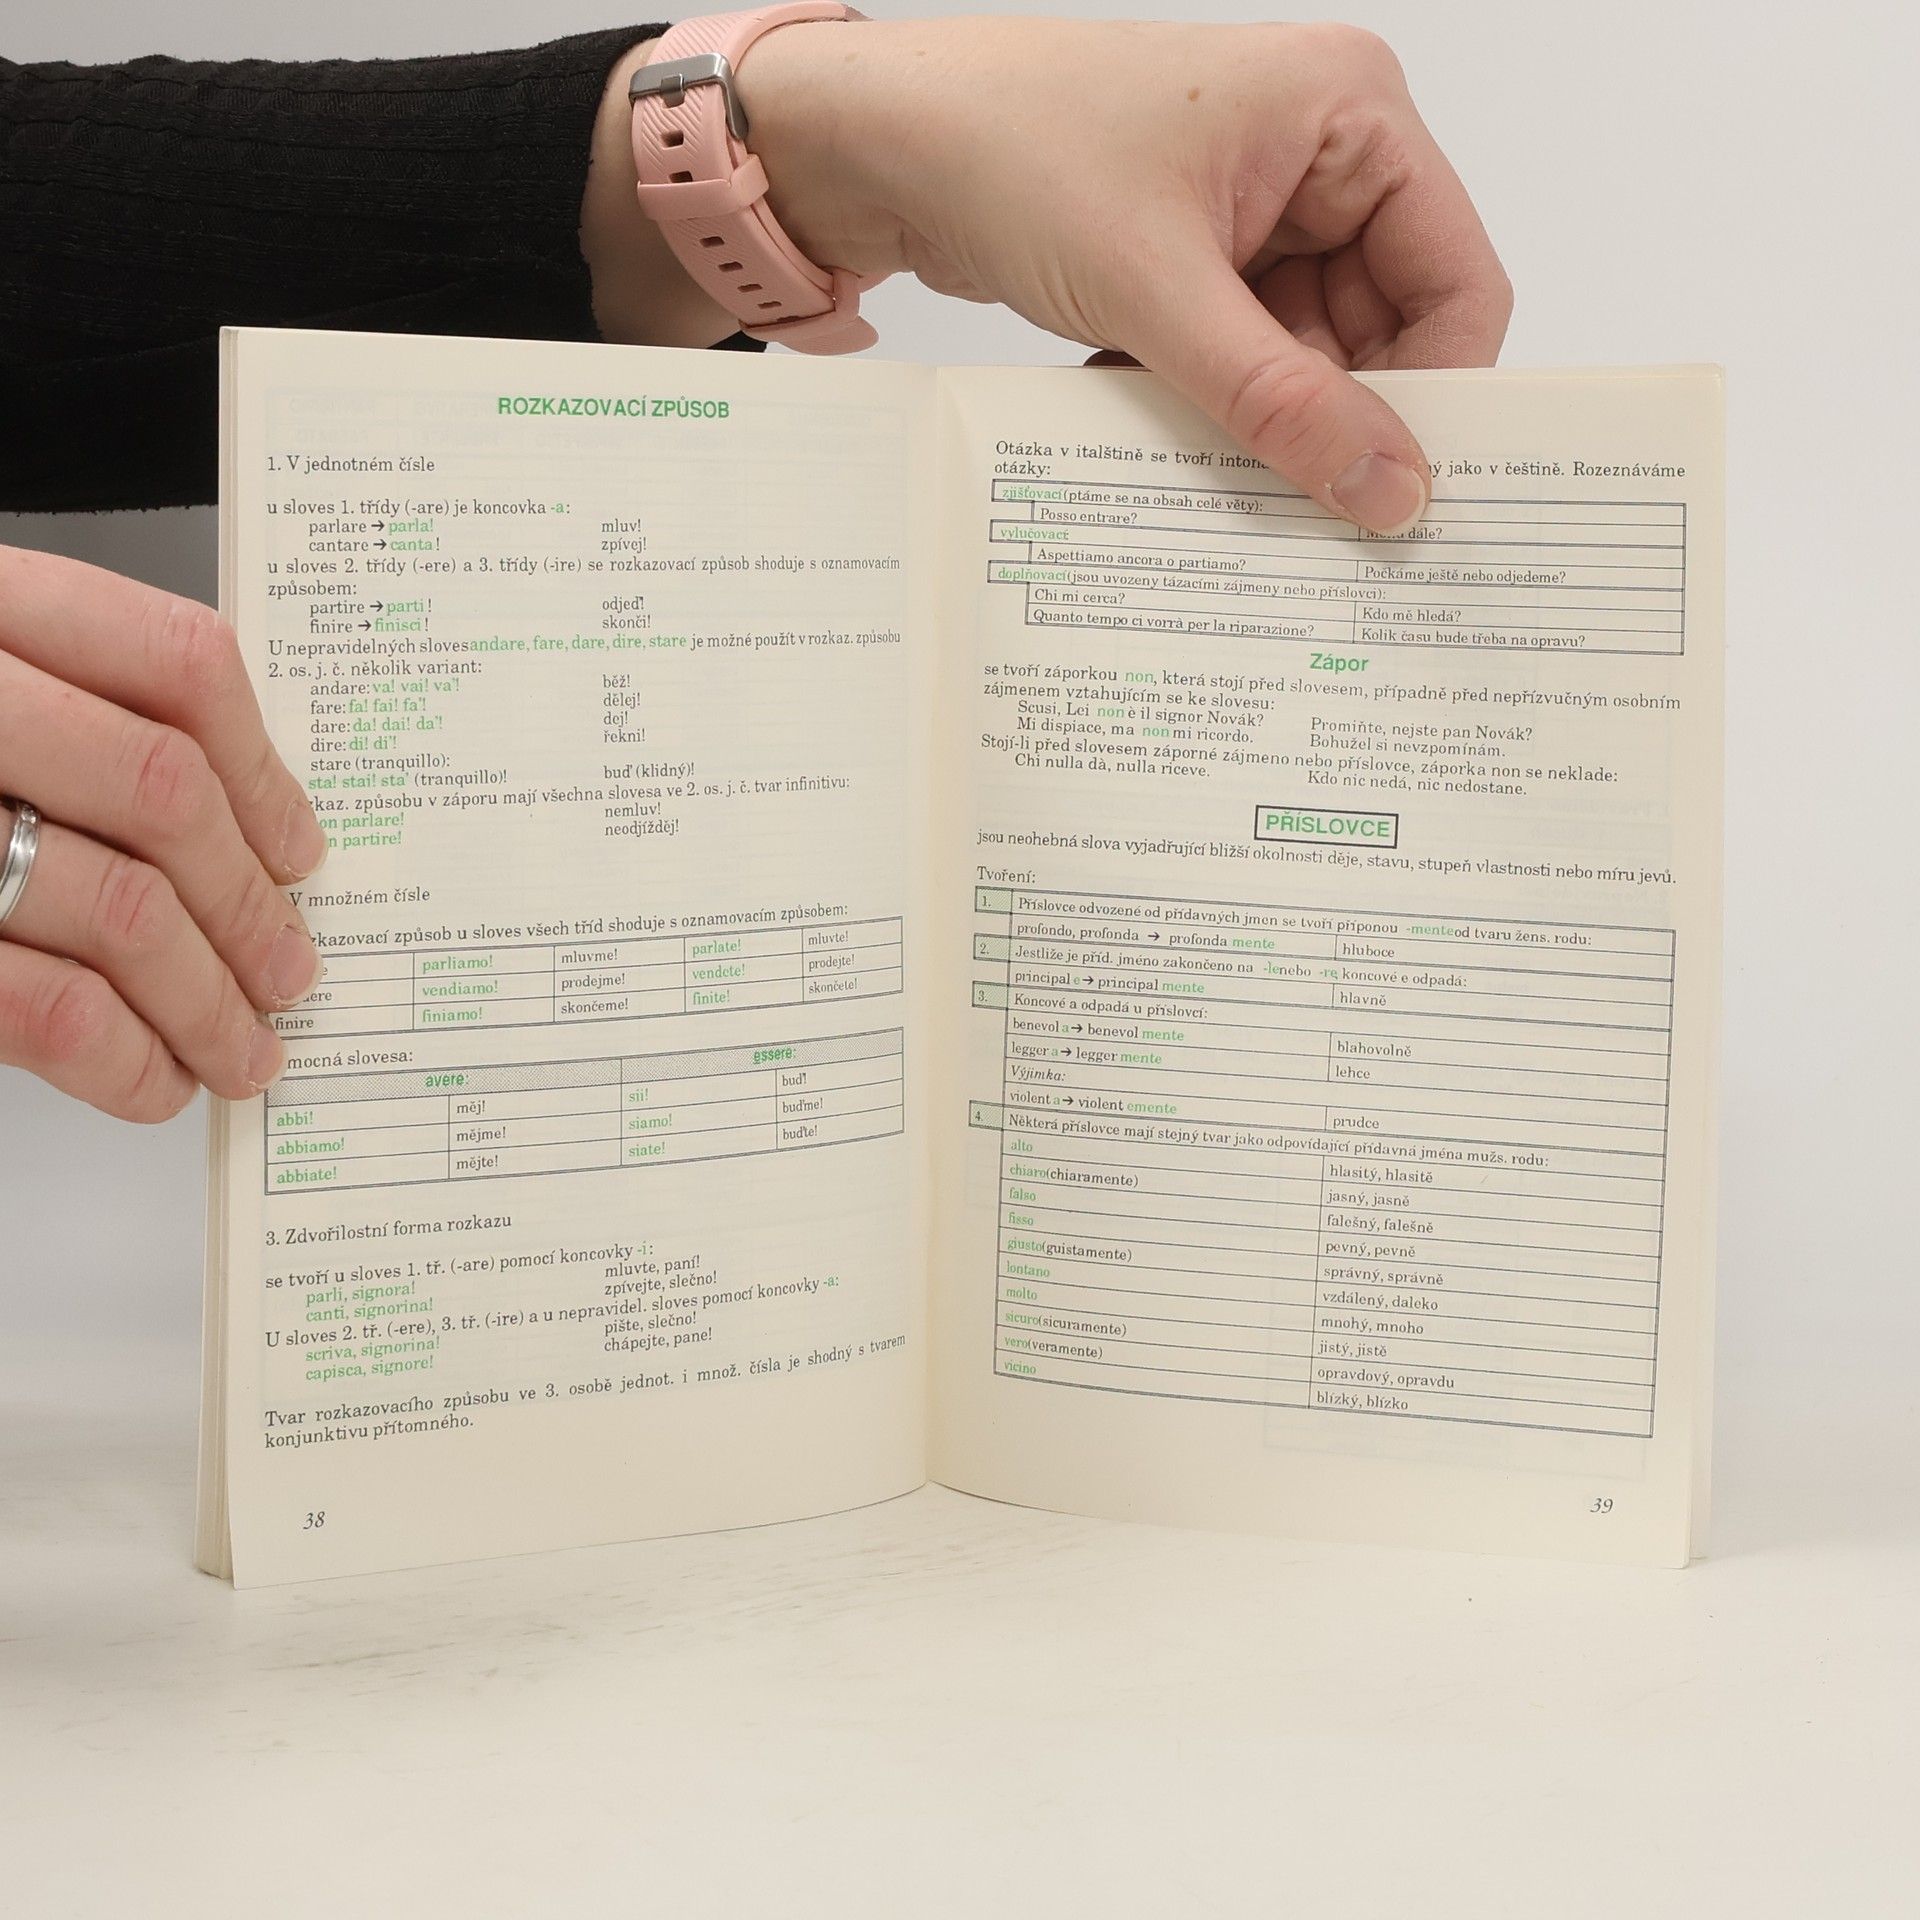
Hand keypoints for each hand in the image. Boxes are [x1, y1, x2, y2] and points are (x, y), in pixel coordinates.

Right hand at [0, 547, 324, 1119]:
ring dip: (208, 1001)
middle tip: (289, 971)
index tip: (298, 847)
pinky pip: (47, 1005)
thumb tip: (237, 835)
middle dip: (250, 904)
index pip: (172, 660)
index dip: (263, 768)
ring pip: (121, 906)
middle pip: (163, 792)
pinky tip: (154, 1081)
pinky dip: (125, 1058)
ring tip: (243, 1047)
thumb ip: (64, 718)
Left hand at [737, 15, 1512, 532]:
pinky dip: (1211, 403)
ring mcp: (1259, 212)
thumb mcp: (1159, 290)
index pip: (1456, 280)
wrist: (882, 143)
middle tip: (1298, 508)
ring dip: (1259, 418)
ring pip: (1308, 358)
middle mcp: (1321, 156)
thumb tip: (1387, 488)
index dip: (1436, 394)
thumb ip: (1280, 401)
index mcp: (1350, 114)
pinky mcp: (1201, 260)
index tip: (1403, 495)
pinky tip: (1154, 415)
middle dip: (1336, 416)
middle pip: (1385, 331)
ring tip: (1201, 453)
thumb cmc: (1010, 148)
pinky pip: (1244, 358)